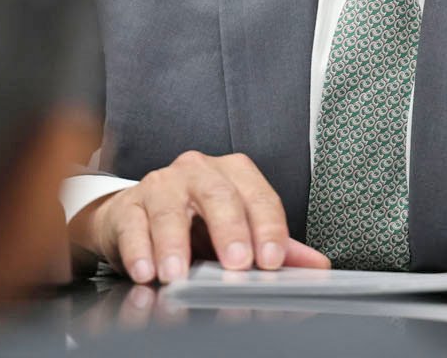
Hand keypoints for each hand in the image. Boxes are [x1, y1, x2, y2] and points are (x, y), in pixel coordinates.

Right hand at [68, 150, 329, 283]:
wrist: (137, 220)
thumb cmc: (195, 225)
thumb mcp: (238, 234)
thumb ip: (276, 247)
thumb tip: (319, 267)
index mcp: (233, 174)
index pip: (259, 197)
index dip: (268, 228)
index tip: (271, 260)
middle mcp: (198, 172)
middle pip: (218, 194)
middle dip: (229, 230)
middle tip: (236, 263)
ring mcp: (160, 185)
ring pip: (170, 208)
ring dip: (174, 244)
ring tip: (179, 275)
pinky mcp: (127, 206)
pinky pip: (132, 224)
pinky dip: (139, 250)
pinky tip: (146, 272)